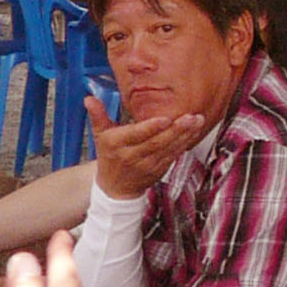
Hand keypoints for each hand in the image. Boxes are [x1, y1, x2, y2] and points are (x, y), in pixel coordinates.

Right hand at [86, 95, 205, 203]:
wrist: (116, 187)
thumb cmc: (109, 156)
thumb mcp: (99, 135)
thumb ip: (98, 116)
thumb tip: (89, 99)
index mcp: (118, 144)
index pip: (136, 135)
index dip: (151, 127)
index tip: (165, 118)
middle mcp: (133, 156)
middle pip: (157, 142)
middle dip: (176, 129)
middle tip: (190, 116)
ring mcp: (149, 164)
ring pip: (169, 149)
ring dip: (185, 135)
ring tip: (197, 120)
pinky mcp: (160, 169)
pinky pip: (174, 155)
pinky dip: (185, 143)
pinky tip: (194, 132)